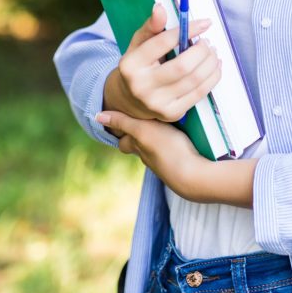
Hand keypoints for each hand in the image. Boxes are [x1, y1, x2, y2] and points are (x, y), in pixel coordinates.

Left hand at [96, 109, 257, 206]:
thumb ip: (123, 122)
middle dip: (137, 136)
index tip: (122, 120)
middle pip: (138, 147)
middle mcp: (150, 157)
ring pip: (155, 150)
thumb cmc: (168, 150)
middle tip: (142, 122)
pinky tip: (181, 136)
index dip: (122, 131)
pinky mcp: (182, 163)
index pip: (124, 141)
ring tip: (163, 125)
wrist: (194, 176)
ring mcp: (166, 162)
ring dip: (156, 139)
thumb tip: (97, 116)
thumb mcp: (143, 131)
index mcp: (139, 147)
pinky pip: (172, 153)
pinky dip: (172, 144)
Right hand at [104, 3, 220, 122]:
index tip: (205, 23)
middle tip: (207, 42)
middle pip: (183, 66)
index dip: (188, 30)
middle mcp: (141, 86)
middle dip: (202, 51)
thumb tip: (161, 7)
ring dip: (210, 63)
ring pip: (194, 80)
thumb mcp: (138, 44)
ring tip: (212, 52)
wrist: (127, 101)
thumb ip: (151, 27)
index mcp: (130, 65)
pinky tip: (214, 67)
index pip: (163, 43)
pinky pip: (199, 94)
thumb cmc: (138, 67)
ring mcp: (157, 103)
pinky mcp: (171, 114)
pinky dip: (212, 78)